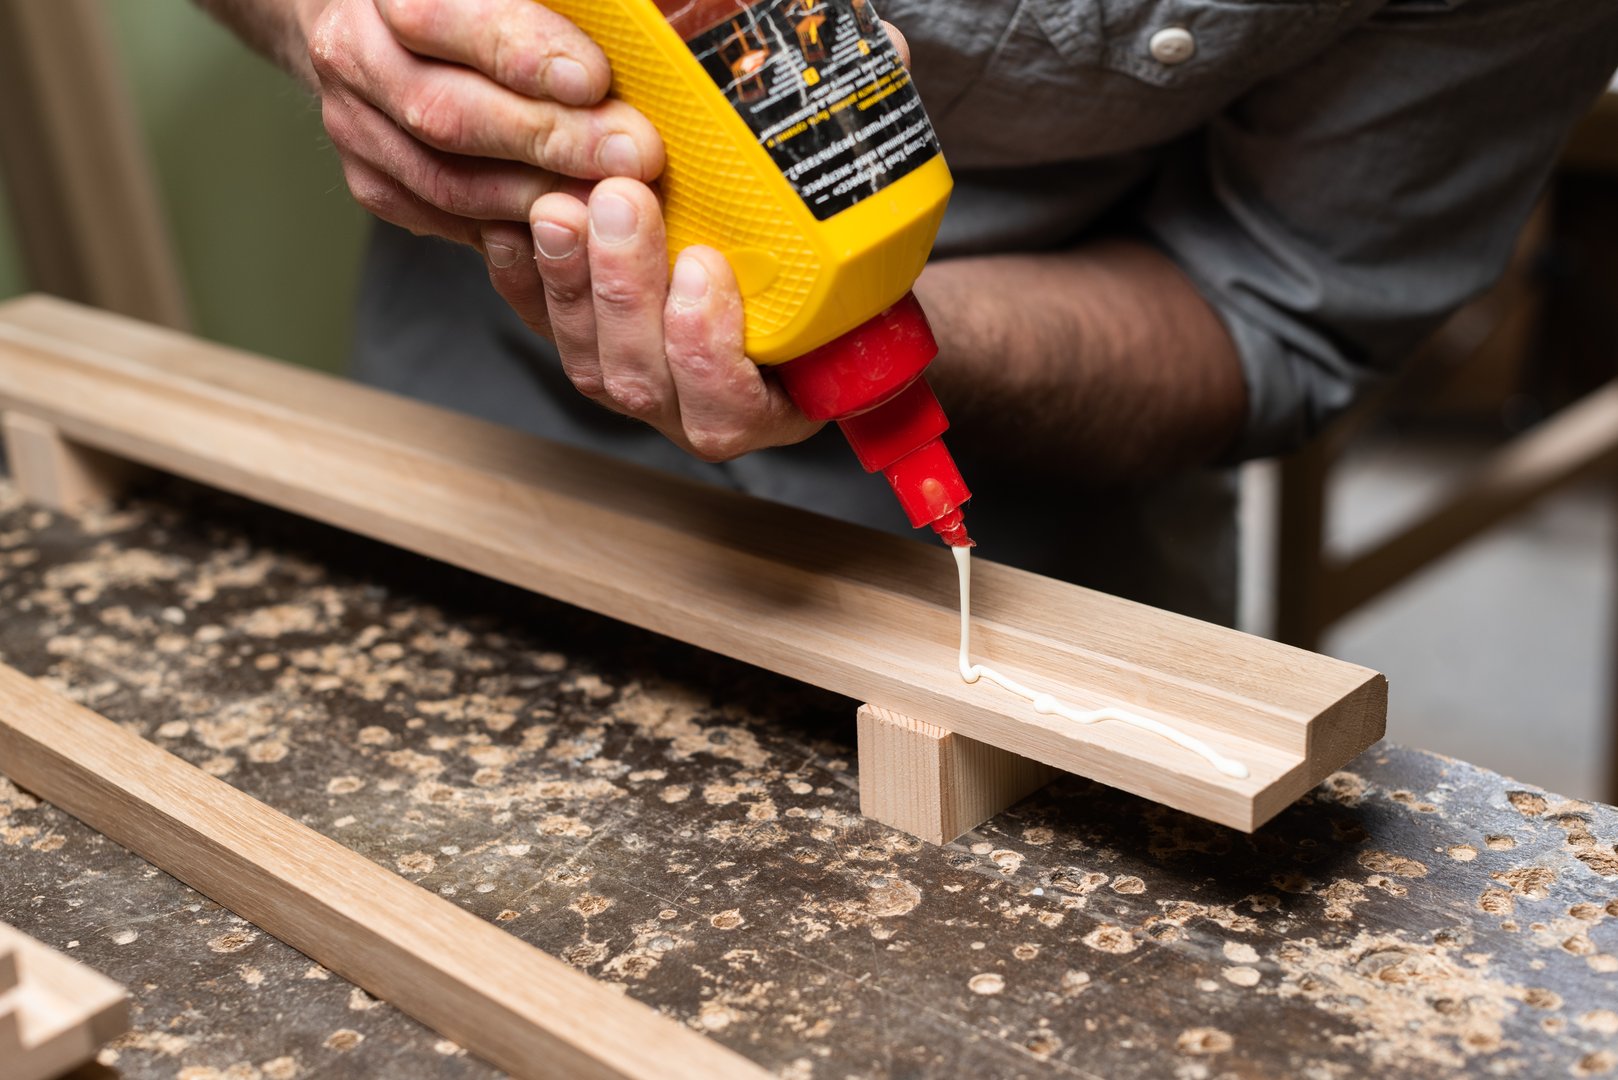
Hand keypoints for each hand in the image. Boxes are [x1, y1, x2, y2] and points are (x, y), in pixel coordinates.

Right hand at [305, 0, 662, 274]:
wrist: (379, 28)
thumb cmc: (466, 2)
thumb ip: (550, 3)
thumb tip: (635, 20)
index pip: (442, 16)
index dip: (523, 53)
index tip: (593, 79)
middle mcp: (353, 53)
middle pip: (447, 112)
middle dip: (549, 140)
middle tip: (630, 154)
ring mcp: (352, 124)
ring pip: (445, 181)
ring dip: (538, 198)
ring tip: (612, 199)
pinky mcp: (372, 181)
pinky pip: (445, 220)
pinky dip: (513, 230)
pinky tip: (570, 229)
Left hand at [475, 20, 912, 461]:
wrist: (791, 285)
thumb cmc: (828, 260)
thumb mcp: (856, 219)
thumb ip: (861, 151)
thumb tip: (883, 52)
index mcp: (768, 402)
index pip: (726, 407)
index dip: (706, 349)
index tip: (706, 267)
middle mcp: (693, 406)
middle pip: (642, 377)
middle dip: (626, 286)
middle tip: (622, 199)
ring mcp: (636, 382)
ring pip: (586, 358)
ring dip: (571, 278)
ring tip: (562, 202)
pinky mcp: (585, 346)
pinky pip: (541, 326)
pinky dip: (525, 278)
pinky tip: (518, 223)